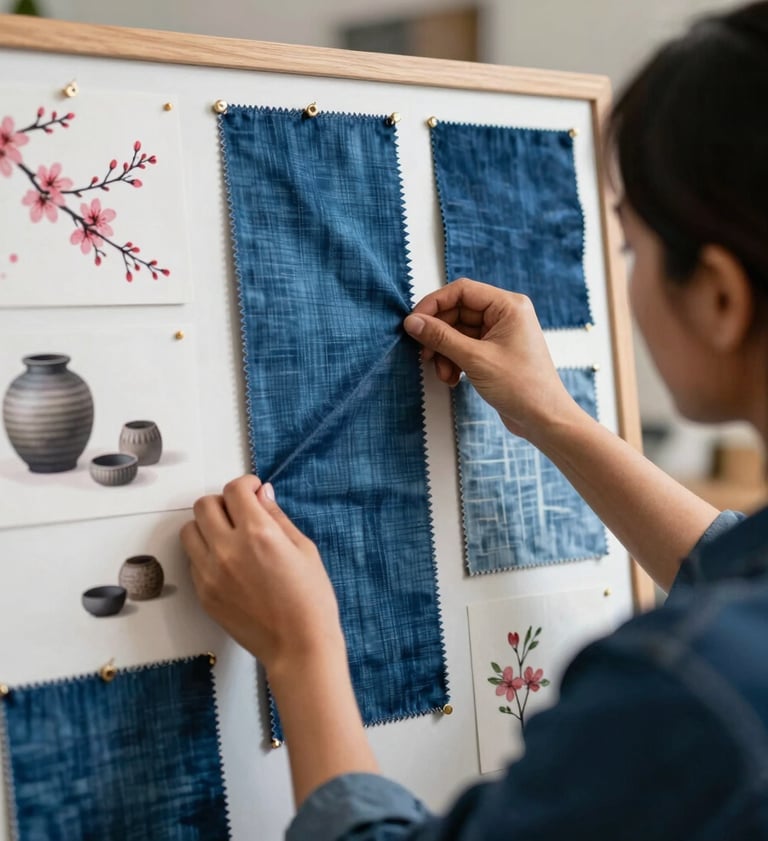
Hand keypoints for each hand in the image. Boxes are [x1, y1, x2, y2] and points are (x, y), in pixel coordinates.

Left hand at [180, 475, 344, 674]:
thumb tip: (262, 494)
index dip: (246, 484)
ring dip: (207, 526)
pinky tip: (228, 563)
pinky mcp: (204, 594)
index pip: (234, 490)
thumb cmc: (311, 599)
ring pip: (189, 530)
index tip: (254, 491)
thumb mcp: (304, 549)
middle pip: (204, 505)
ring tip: (228, 536)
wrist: (298, 647)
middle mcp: (228, 549)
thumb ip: (278, 517)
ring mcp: (211, 573)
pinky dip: (205, 553)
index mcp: (258, 533)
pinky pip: (193, 560)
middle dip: (223, 502)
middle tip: (240, 513)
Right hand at [404, 278, 577, 440]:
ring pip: (458, 332)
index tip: (414, 321)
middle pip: (457, 312)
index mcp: (508, 306)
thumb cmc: (523, 387)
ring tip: (442, 373)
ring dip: (444, 352)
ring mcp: (499, 334)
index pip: (462, 291)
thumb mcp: (475, 359)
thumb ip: (441, 337)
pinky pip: (464, 347)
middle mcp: (505, 315)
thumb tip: (413, 322)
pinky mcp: (494, 352)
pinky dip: (453, 361)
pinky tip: (452, 378)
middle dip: (438, 334)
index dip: (434, 304)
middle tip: (424, 352)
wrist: (544, 419)